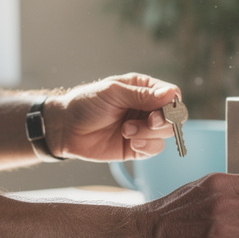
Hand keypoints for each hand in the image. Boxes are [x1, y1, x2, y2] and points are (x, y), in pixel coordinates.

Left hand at [44, 73, 180, 160]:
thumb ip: (142, 95)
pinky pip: (155, 149)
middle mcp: (147, 108)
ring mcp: (143, 128)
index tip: (159, 111)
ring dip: (149, 133)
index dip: (172, 105)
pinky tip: (130, 142)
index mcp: (144, 88)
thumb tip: (171, 94)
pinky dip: (147, 146)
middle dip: (163, 121)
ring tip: (126, 130)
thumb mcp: (113, 93)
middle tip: (148, 122)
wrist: (65, 128)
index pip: (172, 95)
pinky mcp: (137, 147)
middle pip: (174, 116)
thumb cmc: (86, 103)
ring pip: (166, 134)